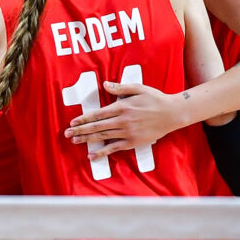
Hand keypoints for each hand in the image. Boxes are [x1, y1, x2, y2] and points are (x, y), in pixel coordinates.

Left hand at [65, 81, 179, 158]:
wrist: (172, 114)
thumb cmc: (154, 99)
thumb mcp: (138, 88)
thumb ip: (120, 87)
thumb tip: (105, 84)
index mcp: (122, 107)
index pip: (98, 114)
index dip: (84, 119)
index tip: (72, 122)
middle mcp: (123, 121)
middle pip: (97, 127)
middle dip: (80, 130)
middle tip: (67, 133)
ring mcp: (127, 133)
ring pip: (103, 137)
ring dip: (87, 139)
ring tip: (75, 141)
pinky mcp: (132, 142)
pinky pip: (114, 148)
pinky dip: (102, 152)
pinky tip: (91, 156)